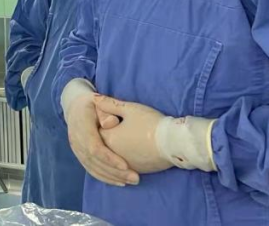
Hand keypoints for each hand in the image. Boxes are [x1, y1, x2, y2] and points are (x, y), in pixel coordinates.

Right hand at [65, 89, 140, 186]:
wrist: (75, 107)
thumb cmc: (93, 104)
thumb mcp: (99, 101)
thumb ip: (106, 110)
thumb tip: (112, 123)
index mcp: (81, 126)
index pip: (94, 147)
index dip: (109, 158)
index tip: (126, 166)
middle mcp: (76, 140)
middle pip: (95, 161)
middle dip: (115, 172)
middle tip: (135, 178)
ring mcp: (76, 149)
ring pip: (93, 168)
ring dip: (112, 177)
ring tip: (131, 181)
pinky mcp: (80, 155)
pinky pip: (91, 170)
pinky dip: (105, 177)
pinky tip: (119, 182)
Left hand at [95, 96, 217, 173]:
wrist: (173, 143)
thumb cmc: (151, 123)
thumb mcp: (130, 109)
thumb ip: (110, 104)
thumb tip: (94, 98)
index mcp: (108, 138)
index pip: (94, 132)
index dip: (98, 124)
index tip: (102, 118)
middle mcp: (113, 155)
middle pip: (101, 147)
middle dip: (102, 139)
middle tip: (108, 130)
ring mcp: (125, 165)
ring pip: (111, 160)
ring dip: (111, 154)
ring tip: (119, 142)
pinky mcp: (136, 170)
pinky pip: (123, 168)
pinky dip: (122, 163)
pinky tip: (127, 155)